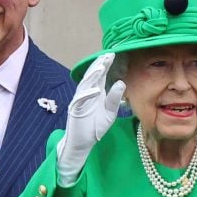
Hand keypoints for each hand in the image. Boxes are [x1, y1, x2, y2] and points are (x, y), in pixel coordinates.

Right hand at [56, 53, 125, 186]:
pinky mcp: (74, 110)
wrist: (83, 143)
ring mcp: (79, 101)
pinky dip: (87, 94)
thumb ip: (114, 99)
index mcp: (96, 92)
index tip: (113, 54)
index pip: (101, 76)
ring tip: (101, 67)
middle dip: (99, 65)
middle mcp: (87, 94)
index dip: (105, 65)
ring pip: (85, 85)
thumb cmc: (95, 127)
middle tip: (107, 55)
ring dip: (92, 76)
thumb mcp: (110, 113)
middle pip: (92, 76)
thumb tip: (121, 82)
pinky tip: (95, 90)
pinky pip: (80, 100)